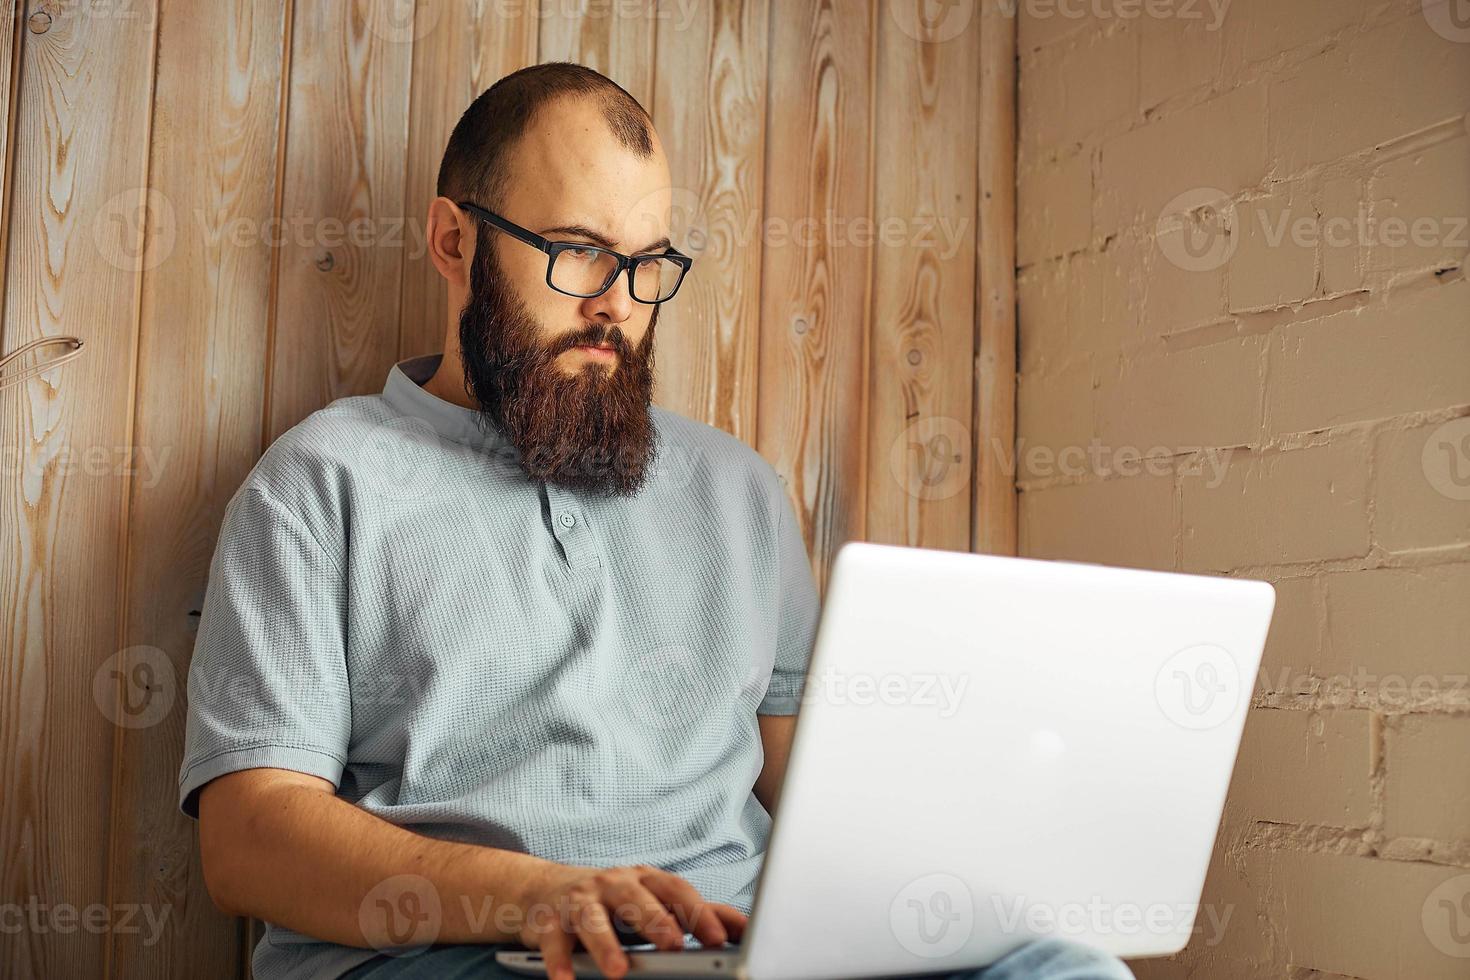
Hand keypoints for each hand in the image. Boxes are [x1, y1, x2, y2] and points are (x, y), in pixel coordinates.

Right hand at [514, 862, 747, 979]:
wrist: (544, 890)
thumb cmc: (614, 901)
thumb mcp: (655, 901)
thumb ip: (698, 913)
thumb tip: (746, 927)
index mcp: (646, 880)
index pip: (677, 891)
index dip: (699, 913)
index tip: (721, 938)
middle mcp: (614, 884)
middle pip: (637, 899)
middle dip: (656, 921)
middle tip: (674, 945)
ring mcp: (581, 899)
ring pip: (593, 919)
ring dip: (606, 945)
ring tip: (618, 971)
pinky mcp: (549, 919)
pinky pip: (553, 940)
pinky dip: (558, 961)